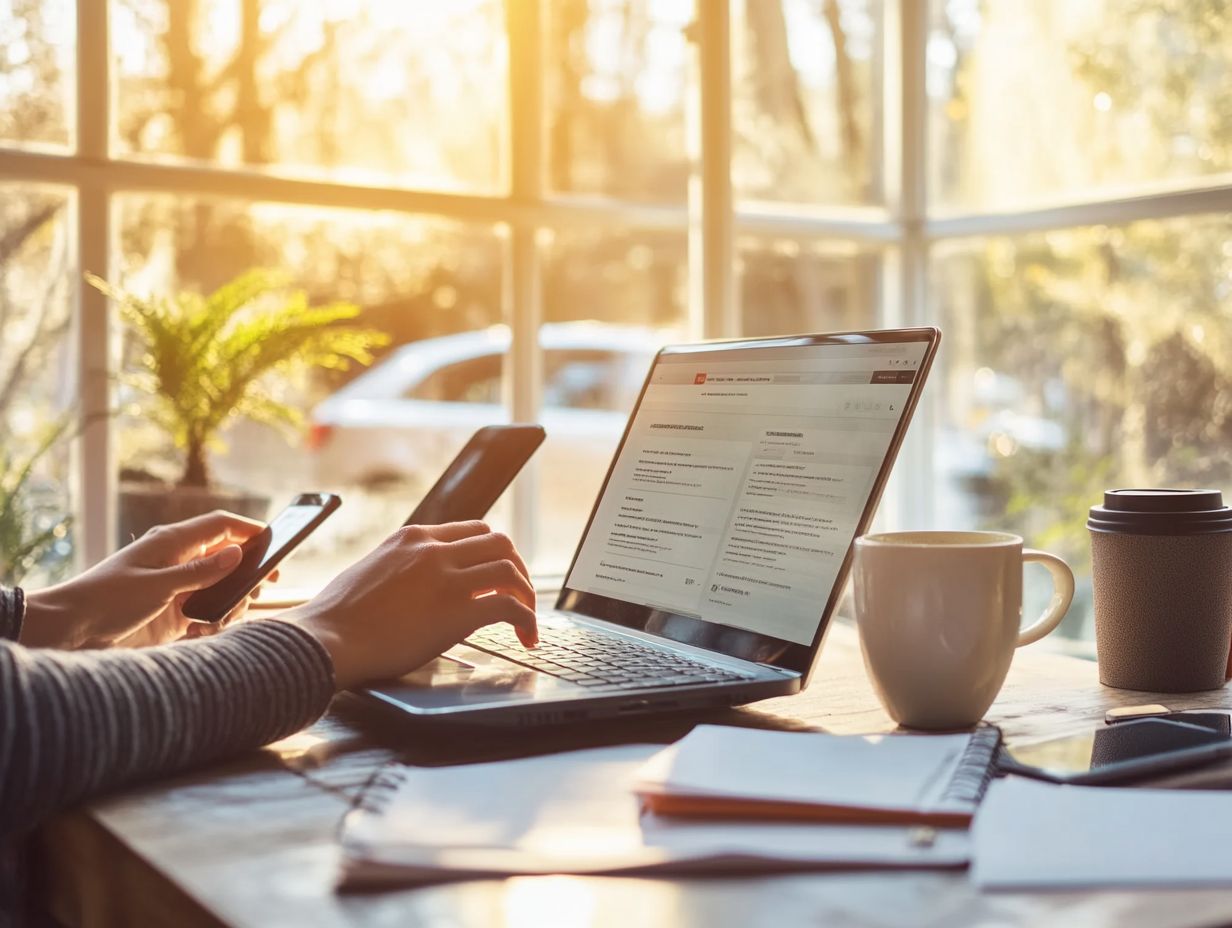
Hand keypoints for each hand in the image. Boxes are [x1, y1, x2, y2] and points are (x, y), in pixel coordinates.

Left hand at [21, 510, 263, 649]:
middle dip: (247, 572)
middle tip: (266, 585)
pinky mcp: (172, 613)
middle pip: (227, 557)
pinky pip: (207, 611)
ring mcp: (177, 587)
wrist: (71, 630)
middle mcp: (178, 561)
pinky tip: (203, 632)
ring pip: (221, 587)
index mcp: (173, 543)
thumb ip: (200, 572)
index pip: (220, 525)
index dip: (249, 529)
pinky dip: (214, 621)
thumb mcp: (157, 585)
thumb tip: (237, 553)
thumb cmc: (107, 599)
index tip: (274, 541)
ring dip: (230, 602)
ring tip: (224, 618)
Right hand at [284, 521, 537, 689]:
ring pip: (511, 570)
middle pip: (500, 543)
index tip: (497, 576)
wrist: (324, 640)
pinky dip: (526, 620)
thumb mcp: (370, 572)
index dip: (492, 554)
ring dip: (527, 595)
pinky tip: (525, 637)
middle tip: (519, 595)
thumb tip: (417, 585)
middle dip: (517, 569)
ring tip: (527, 620)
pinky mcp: (458, 611)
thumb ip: (401, 569)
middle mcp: (433, 550)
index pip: (471, 531)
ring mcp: (447, 578)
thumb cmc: (335, 618)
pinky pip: (510, 606)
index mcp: (412, 538)